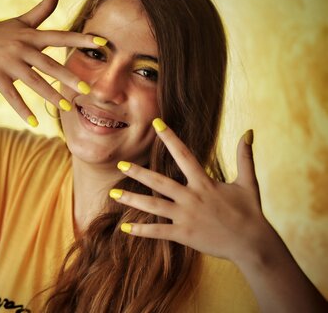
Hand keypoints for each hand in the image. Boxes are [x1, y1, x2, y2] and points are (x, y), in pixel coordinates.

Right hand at [0, 0, 102, 124]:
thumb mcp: (21, 21)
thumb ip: (42, 8)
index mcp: (31, 36)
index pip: (60, 36)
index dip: (81, 39)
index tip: (102, 44)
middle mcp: (21, 48)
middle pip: (48, 64)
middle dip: (68, 77)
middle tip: (87, 89)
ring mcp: (8, 63)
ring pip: (33, 82)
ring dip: (50, 96)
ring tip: (68, 108)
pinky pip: (11, 96)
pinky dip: (22, 110)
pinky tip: (34, 123)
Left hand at [112, 120, 275, 263]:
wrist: (253, 244)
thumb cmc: (250, 212)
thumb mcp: (249, 182)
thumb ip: (245, 156)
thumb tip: (250, 131)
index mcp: (205, 183)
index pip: (184, 155)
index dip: (170, 138)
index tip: (156, 123)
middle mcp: (192, 198)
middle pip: (159, 182)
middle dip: (138, 173)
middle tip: (119, 164)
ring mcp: (186, 217)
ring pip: (153, 206)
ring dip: (132, 200)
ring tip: (113, 195)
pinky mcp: (184, 235)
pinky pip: (159, 232)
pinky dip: (141, 230)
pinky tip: (125, 228)